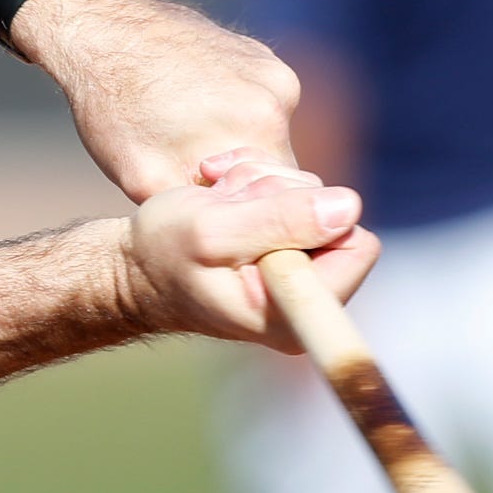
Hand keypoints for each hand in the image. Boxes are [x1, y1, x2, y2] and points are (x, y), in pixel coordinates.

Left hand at [14, 0, 302, 202]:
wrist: (100, 25)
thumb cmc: (113, 105)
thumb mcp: (143, 176)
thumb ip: (197, 212)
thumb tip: (232, 239)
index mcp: (256, 130)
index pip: (282, 199)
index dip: (251, 217)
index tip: (219, 218)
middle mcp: (276, 98)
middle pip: (278, 169)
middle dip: (243, 183)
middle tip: (195, 178)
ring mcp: (272, 72)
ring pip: (268, 138)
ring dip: (236, 147)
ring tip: (187, 137)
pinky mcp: (262, 56)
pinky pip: (259, 105)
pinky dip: (233, 114)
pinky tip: (192, 106)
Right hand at [120, 156, 376, 348]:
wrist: (135, 264)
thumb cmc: (162, 254)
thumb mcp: (212, 231)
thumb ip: (279, 219)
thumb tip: (349, 207)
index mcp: (294, 313)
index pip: (356, 246)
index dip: (314, 217)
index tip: (257, 219)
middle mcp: (306, 298)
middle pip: (334, 213)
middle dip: (278, 193)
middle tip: (225, 204)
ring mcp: (299, 270)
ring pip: (312, 194)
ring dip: (260, 182)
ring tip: (217, 198)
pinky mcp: (288, 244)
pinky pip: (295, 189)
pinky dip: (257, 178)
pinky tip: (221, 189)